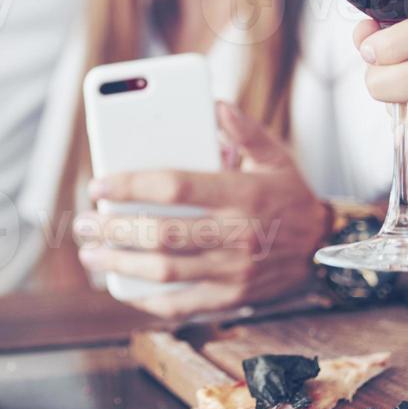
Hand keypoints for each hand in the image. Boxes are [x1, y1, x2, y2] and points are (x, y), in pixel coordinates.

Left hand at [74, 103, 330, 317]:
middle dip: (114, 229)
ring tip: (91, 253)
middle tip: (83, 222)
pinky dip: (147, 298)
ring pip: (165, 271)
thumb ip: (243, 131)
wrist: (324, 249)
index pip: (176, 187)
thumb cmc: (289, 196)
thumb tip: (213, 105)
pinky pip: (182, 303)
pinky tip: (122, 285)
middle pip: (162, 234)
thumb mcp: (275, 157)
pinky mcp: (232, 297)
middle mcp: (237, 234)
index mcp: (243, 193)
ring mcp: (234, 271)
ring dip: (120, 263)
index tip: (98, 185)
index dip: (131, 186)